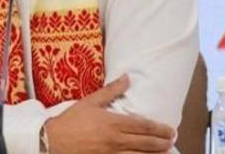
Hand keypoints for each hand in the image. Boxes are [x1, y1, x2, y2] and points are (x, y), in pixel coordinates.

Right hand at [45, 75, 175, 153]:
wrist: (52, 141)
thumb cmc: (71, 121)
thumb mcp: (90, 102)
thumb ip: (110, 91)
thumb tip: (127, 78)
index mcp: (112, 123)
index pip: (142, 126)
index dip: (159, 129)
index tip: (170, 130)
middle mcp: (114, 140)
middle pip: (145, 143)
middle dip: (161, 143)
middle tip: (172, 140)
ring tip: (165, 153)